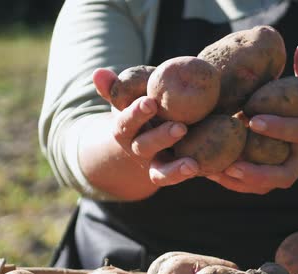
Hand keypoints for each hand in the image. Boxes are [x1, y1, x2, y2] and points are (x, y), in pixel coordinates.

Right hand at [93, 68, 199, 185]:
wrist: (142, 140)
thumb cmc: (139, 111)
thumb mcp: (126, 99)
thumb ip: (114, 88)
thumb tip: (98, 73)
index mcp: (125, 129)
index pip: (126, 122)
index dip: (136, 114)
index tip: (149, 102)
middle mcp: (138, 148)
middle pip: (145, 146)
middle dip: (161, 137)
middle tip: (180, 127)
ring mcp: (153, 163)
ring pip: (160, 171)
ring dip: (175, 169)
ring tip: (192, 165)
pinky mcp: (170, 172)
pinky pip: (176, 177)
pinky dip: (185, 174)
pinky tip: (199, 168)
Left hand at [206, 37, 297, 193]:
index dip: (279, 127)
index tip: (253, 118)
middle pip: (283, 172)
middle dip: (257, 169)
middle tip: (230, 161)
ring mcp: (288, 173)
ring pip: (266, 185)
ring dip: (240, 182)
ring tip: (214, 170)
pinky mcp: (273, 182)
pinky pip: (254, 188)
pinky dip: (233, 184)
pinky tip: (210, 172)